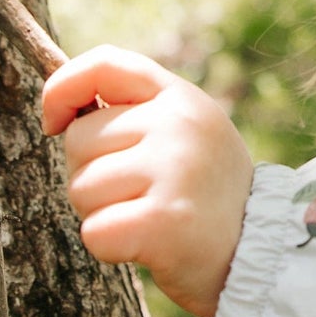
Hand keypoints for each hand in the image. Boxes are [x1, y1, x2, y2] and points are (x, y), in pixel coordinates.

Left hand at [42, 45, 254, 316]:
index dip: (61, 89)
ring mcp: (172, 170)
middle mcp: (178, 124)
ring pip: (81, 188)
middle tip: (138, 192)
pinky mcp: (161, 221)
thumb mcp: (186, 131)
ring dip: (101, 213)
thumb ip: (137, 110)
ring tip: (148, 216)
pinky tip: (148, 246)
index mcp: (180, 97)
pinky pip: (94, 231)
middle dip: (90, 172)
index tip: (54, 123)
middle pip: (78, 139)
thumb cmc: (206, 191)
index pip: (104, 65)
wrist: (261, 251)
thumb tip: (62, 109)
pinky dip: (110, 247)